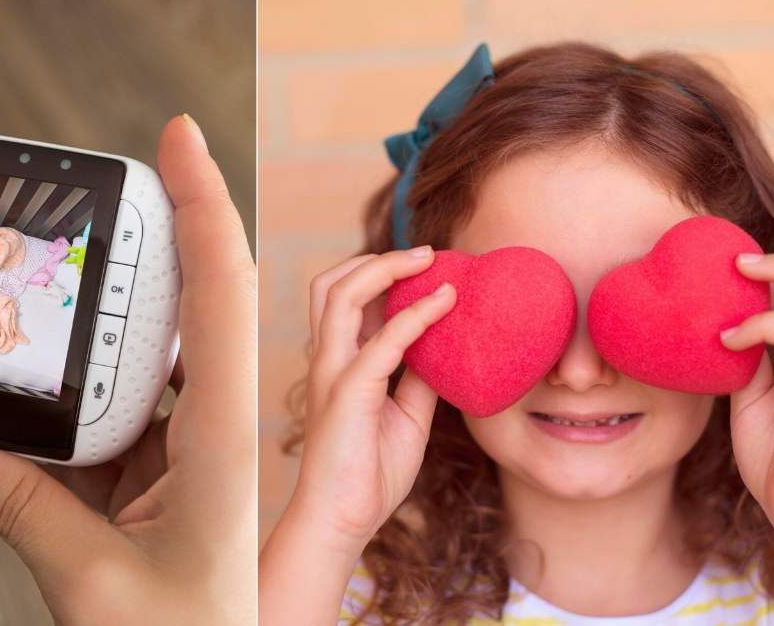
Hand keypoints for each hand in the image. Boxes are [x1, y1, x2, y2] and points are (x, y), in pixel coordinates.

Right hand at [0, 115, 255, 624]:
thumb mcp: (97, 586)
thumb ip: (25, 513)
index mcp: (223, 440)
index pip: (223, 295)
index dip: (204, 207)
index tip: (178, 139)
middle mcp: (215, 432)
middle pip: (190, 309)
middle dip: (156, 244)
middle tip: (105, 195)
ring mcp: (192, 456)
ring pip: (148, 365)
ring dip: (106, 330)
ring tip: (54, 288)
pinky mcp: (165, 484)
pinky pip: (122, 421)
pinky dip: (80, 404)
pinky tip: (36, 392)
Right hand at [294, 248, 454, 547]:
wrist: (344, 519)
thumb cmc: (369, 472)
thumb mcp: (407, 415)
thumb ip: (418, 378)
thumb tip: (445, 348)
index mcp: (337, 362)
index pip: (345, 299)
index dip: (381, 274)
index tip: (428, 266)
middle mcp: (328, 359)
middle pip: (332, 283)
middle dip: (377, 259)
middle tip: (426, 253)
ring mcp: (333, 372)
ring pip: (342, 294)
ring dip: (387, 269)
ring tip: (429, 261)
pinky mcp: (348, 392)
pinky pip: (382, 341)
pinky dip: (415, 315)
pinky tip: (445, 303)